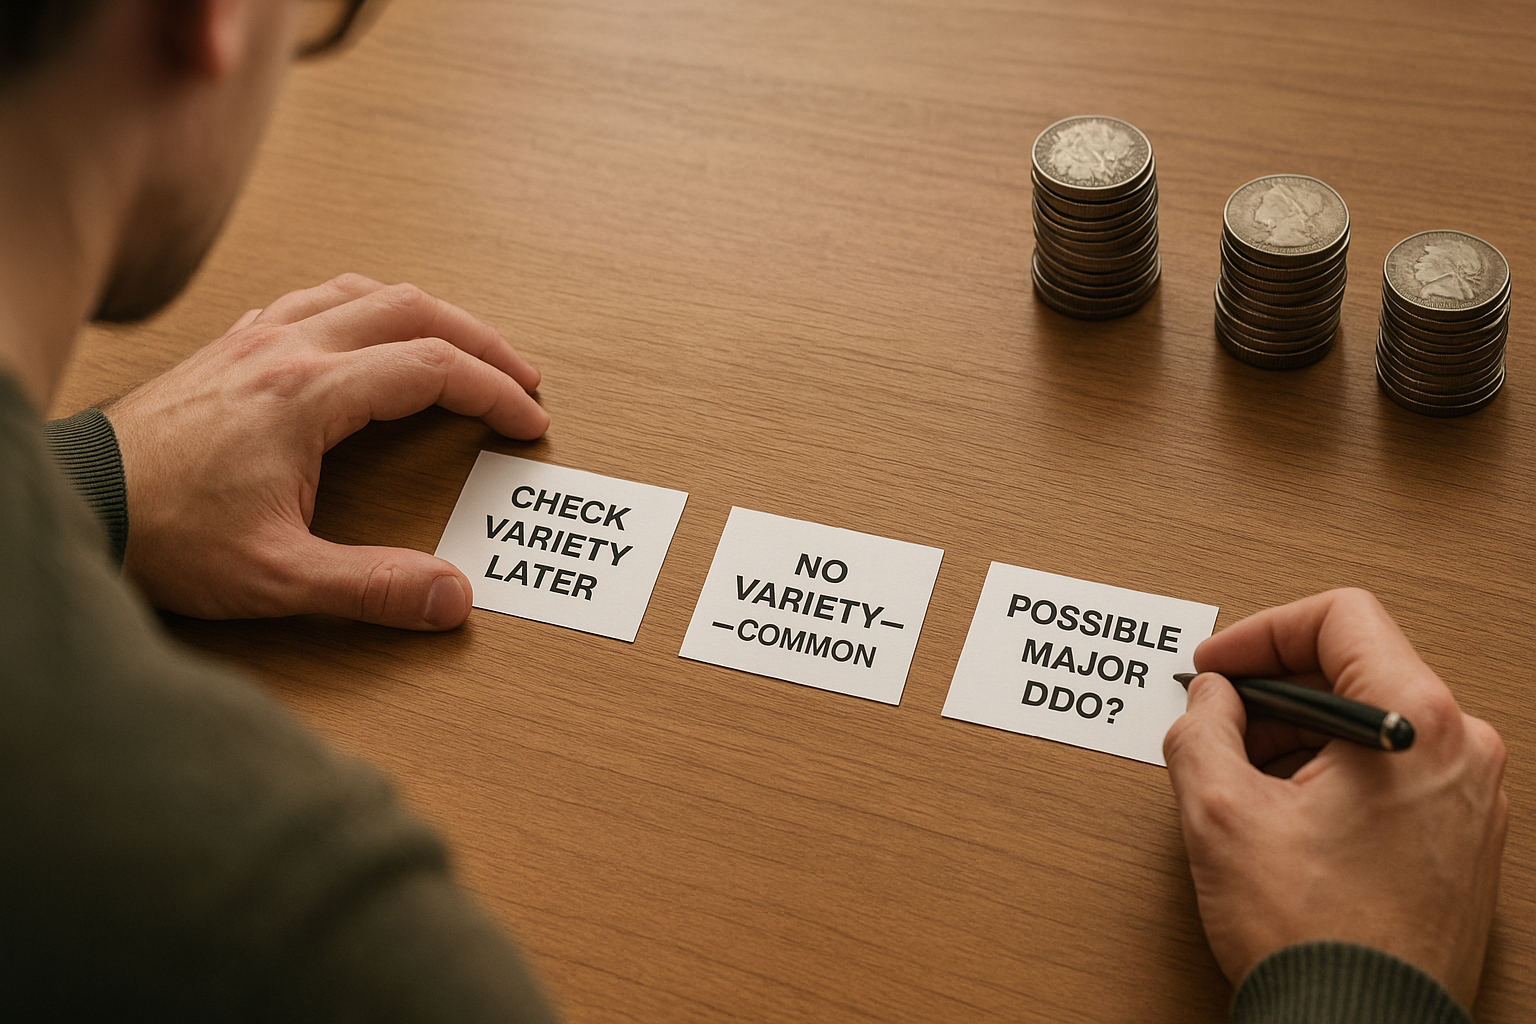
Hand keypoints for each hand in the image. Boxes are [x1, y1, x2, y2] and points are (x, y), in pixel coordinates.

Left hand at [105, 274, 548, 629]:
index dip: (493, 391)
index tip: (527, 419)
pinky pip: (317, 301)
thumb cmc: (162, 534)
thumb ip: (372, 587)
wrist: (77, 503)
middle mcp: (285, 349)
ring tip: (462, 347)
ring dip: (427, 314)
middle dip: (480, 341)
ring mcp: (255, 340)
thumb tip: (451, 596)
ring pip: (364, 292)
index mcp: (308, 394)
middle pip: (412, 309)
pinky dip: (367, 309)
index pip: (432, 367)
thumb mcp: (276, 578)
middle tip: (519, 377)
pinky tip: (368, 336)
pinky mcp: (231, 348)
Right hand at [1162, 588, 1506, 1008]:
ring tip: (1242, 779)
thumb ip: (1201, 728)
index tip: (1220, 665)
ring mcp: (1470, 798)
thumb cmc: (1315, 938)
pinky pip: (1391, 769)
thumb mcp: (1221, 812)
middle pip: (1357, 667)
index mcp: (1418, 724)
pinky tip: (1282, 813)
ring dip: (1296, 733)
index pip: (1341, 616)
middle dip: (1273, 689)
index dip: (1262, 631)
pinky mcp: (1461, 838)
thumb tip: (1211, 700)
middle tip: (1217, 721)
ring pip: (1372, 720)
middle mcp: (1462, 752)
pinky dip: (1330, 772)